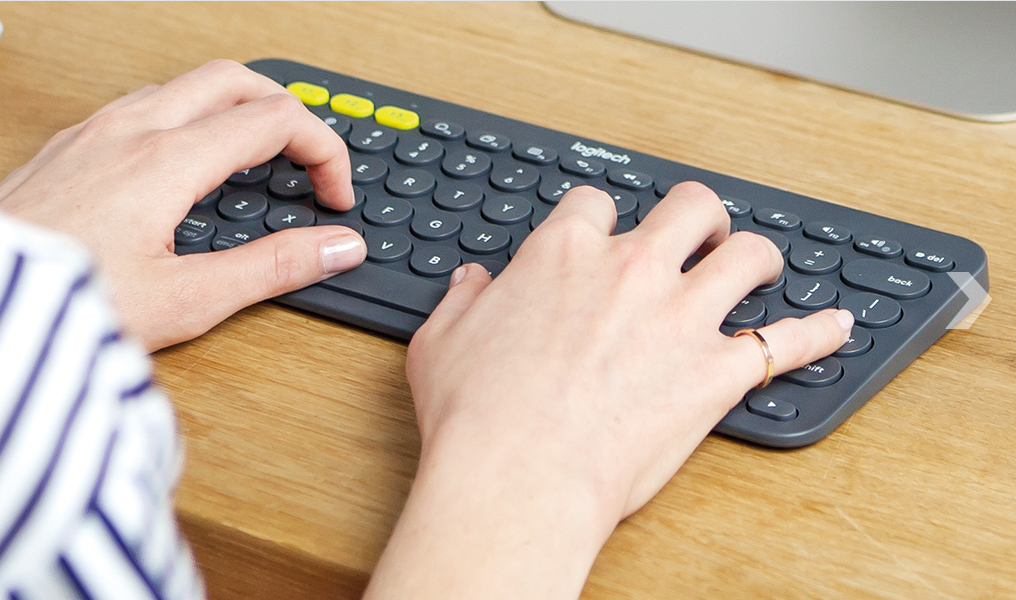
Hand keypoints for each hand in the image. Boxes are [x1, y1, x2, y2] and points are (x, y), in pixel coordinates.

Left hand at [0, 60, 364, 349]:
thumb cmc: (57, 309)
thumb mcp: (185, 300)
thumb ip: (271, 269)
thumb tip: (334, 248)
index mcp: (165, 160)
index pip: (275, 120)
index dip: (323, 153)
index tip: (332, 200)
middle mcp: (127, 130)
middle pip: (234, 79)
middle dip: (285, 112)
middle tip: (306, 163)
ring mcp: (90, 132)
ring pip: (183, 86)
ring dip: (232, 111)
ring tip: (251, 165)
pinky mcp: (63, 148)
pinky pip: (139, 106)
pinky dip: (184, 121)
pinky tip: (179, 173)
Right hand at [367, 183, 852, 598]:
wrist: (518, 474)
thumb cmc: (477, 415)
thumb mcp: (441, 343)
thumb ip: (461, 302)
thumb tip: (471, 284)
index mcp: (563, 255)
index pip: (596, 204)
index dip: (603, 218)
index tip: (603, 236)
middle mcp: (632, 270)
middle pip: (689, 207)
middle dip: (697, 217)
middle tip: (697, 236)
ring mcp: (682, 316)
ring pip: (749, 254)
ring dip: (756, 256)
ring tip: (757, 266)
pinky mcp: (719, 370)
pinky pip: (789, 341)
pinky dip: (819, 333)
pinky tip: (835, 326)